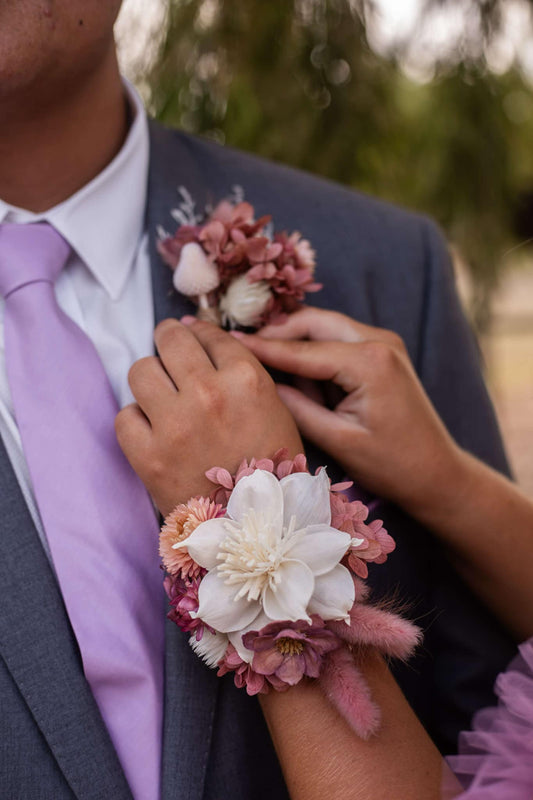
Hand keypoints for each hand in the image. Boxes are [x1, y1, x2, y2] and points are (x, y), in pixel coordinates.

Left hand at [116, 318, 302, 515]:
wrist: (256, 529)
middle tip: (168, 349)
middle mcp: (209, 394)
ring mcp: (175, 424)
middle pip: (169, 339)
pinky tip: (152, 430)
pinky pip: (124, 416)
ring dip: (150, 379)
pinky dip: (136, 421)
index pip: (209, 334)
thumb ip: (244, 374)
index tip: (192, 340)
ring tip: (160, 394)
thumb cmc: (272, 469)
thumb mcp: (275, 410)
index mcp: (246, 379)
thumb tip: (207, 343)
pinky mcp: (148, 455)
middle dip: (168, 339)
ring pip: (140, 370)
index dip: (199, 334)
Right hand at [234, 307, 464, 516]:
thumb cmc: (391, 464)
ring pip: (324, 327)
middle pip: (313, 322)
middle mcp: (379, 341)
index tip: (226, 340)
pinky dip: (314, 351)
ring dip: (295, 341)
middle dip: (277, 333)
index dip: (261, 347)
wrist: (437, 473)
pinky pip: (338, 340)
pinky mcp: (383, 352)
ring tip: (262, 363)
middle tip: (241, 347)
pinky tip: (294, 373)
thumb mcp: (337, 439)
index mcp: (369, 361)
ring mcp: (384, 343)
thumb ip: (296, 407)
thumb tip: (260, 384)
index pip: (302, 349)